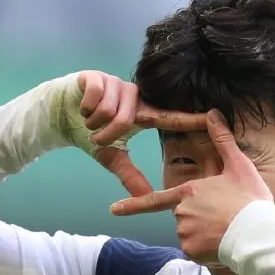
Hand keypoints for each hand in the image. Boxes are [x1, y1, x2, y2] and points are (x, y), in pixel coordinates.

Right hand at [62, 71, 206, 196]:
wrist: (61, 114)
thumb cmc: (91, 133)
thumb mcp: (110, 156)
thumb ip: (129, 175)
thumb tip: (146, 197)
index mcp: (141, 115)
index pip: (169, 117)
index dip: (190, 118)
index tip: (213, 116)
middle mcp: (133, 96)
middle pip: (125, 120)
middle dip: (105, 135)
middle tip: (95, 136)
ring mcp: (116, 84)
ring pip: (108, 110)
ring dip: (92, 123)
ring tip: (88, 120)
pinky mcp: (98, 77)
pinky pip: (95, 98)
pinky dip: (85, 109)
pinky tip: (82, 108)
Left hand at [110, 109, 272, 262]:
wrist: (259, 234)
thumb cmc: (250, 199)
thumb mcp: (239, 166)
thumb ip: (223, 141)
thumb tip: (213, 113)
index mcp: (188, 191)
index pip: (154, 200)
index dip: (132, 205)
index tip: (113, 210)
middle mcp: (181, 212)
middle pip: (185, 218)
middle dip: (200, 221)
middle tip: (225, 218)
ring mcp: (184, 232)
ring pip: (190, 236)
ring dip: (205, 236)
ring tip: (226, 231)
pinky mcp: (191, 250)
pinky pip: (196, 252)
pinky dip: (207, 251)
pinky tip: (223, 244)